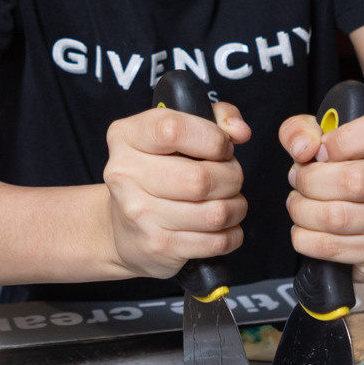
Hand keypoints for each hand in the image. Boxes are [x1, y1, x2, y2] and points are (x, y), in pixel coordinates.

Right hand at [102, 100, 249, 279]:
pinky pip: (217, 242)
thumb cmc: (159, 172)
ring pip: (215, 213)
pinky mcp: (158, 246)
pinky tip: (221, 226)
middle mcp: (125, 174)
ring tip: (227, 202)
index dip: (212, 138)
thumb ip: (216, 118)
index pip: (173, 129)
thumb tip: (240, 131)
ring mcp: (139, 214)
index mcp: (127, 137)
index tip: (221, 148)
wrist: (122, 230)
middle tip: (229, 177)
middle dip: (231, 177)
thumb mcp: (177, 133)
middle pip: (201, 178)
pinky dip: (232, 234)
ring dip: (235, 207)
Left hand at [279, 108, 363, 280]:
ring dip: (302, 211)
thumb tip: (303, 148)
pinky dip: (305, 238)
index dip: (340, 141)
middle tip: (298, 180)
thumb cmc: (348, 168)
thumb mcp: (322, 137)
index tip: (320, 152)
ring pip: (339, 218)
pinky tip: (306, 228)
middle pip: (355, 180)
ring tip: (299, 203)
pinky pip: (332, 247)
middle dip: (309, 181)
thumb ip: (301, 130)